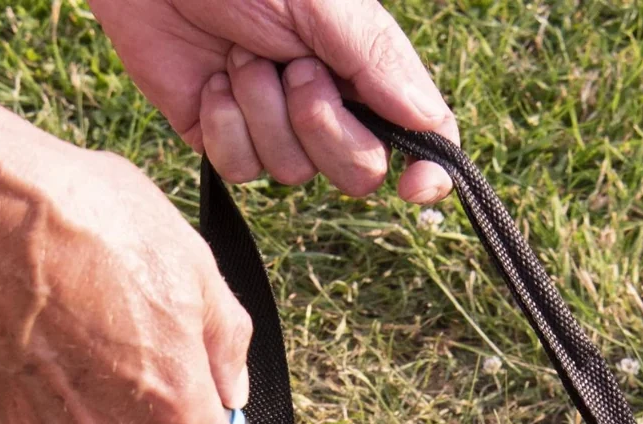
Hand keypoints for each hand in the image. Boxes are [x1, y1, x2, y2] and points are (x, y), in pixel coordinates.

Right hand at [0, 99, 273, 423]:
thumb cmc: (82, 213)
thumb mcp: (187, 257)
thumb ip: (223, 334)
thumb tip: (232, 384)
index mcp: (171, 397)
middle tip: (127, 393)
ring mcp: (45, 423)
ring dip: (82, 412)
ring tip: (70, 329)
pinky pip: (27, 414)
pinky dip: (35, 383)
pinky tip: (30, 324)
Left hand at [89, 0, 456, 201]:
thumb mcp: (322, 3)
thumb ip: (378, 61)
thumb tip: (431, 122)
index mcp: (364, 67)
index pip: (420, 136)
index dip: (426, 170)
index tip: (415, 188)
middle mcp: (328, 103)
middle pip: (358, 172)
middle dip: (322, 125)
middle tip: (292, 67)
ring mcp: (274, 126)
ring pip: (294, 173)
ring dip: (263, 111)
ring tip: (239, 56)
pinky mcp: (224, 138)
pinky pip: (242, 169)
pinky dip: (225, 124)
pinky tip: (211, 80)